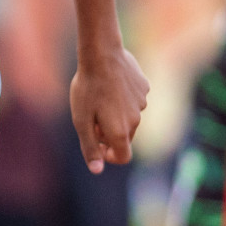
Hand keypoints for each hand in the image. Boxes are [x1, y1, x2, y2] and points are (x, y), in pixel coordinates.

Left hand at [70, 46, 148, 173]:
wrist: (101, 54)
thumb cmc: (87, 88)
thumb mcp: (81, 121)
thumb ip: (90, 147)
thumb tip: (97, 170)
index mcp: (121, 131)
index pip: (123, 157)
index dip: (108, 156)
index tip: (96, 143)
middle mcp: (136, 119)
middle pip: (125, 137)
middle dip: (109, 134)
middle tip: (91, 118)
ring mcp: (142, 102)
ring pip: (130, 117)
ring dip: (116, 115)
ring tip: (99, 98)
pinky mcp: (144, 87)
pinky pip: (134, 99)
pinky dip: (122, 98)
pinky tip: (109, 84)